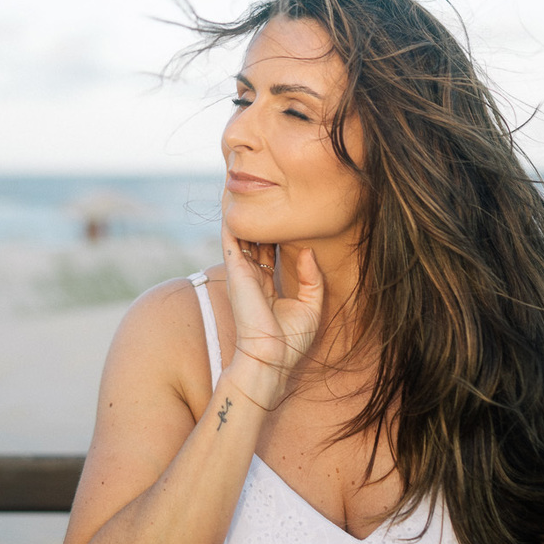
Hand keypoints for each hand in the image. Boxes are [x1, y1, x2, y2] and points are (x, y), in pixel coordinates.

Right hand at [221, 201, 323, 404]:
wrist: (271, 357)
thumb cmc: (290, 341)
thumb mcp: (311, 306)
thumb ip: (312, 277)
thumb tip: (309, 251)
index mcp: (266, 286)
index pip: (269, 251)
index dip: (275, 233)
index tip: (285, 214)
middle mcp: (251, 277)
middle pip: (254, 240)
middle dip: (260, 220)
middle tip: (267, 192)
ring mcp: (241, 273)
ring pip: (241, 236)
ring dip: (245, 214)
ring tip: (250, 186)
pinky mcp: (236, 271)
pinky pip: (231, 238)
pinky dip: (231, 218)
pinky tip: (235, 198)